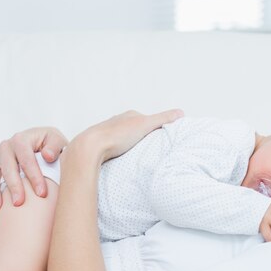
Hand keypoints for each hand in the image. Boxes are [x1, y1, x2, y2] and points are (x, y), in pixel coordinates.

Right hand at [0, 127, 67, 214]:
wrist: (42, 146)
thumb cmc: (51, 146)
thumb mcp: (57, 141)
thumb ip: (55, 146)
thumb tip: (47, 156)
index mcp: (21, 140)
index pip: (26, 159)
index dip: (34, 176)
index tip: (42, 193)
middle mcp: (5, 147)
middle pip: (8, 169)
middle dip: (14, 187)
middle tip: (20, 203)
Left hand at [67, 109, 183, 163]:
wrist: (89, 148)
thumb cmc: (116, 136)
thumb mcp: (145, 125)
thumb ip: (163, 118)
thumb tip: (181, 112)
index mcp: (128, 116)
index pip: (147, 119)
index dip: (155, 128)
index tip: (161, 138)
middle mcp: (117, 121)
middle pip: (134, 128)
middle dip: (142, 136)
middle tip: (150, 148)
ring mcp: (107, 132)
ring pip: (123, 137)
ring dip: (129, 144)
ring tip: (136, 154)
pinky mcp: (100, 145)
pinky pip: (113, 146)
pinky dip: (119, 151)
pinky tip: (121, 158)